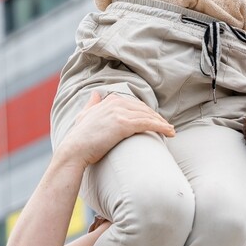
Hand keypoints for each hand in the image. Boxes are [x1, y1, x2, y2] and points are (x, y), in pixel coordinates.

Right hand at [56, 92, 174, 167]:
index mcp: (109, 101)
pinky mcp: (123, 124)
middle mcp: (115, 103)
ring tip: (171, 131)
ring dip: (162, 123)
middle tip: (167, 126)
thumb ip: (92, 104)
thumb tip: (96, 94)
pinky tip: (170, 132)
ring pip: (147, 116)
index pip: (135, 104)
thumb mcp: (84, 115)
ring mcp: (119, 112)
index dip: (146, 112)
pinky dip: (161, 127)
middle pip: (143, 109)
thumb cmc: (79, 138)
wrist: (74, 151)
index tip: (155, 120)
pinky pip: (147, 123)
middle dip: (157, 117)